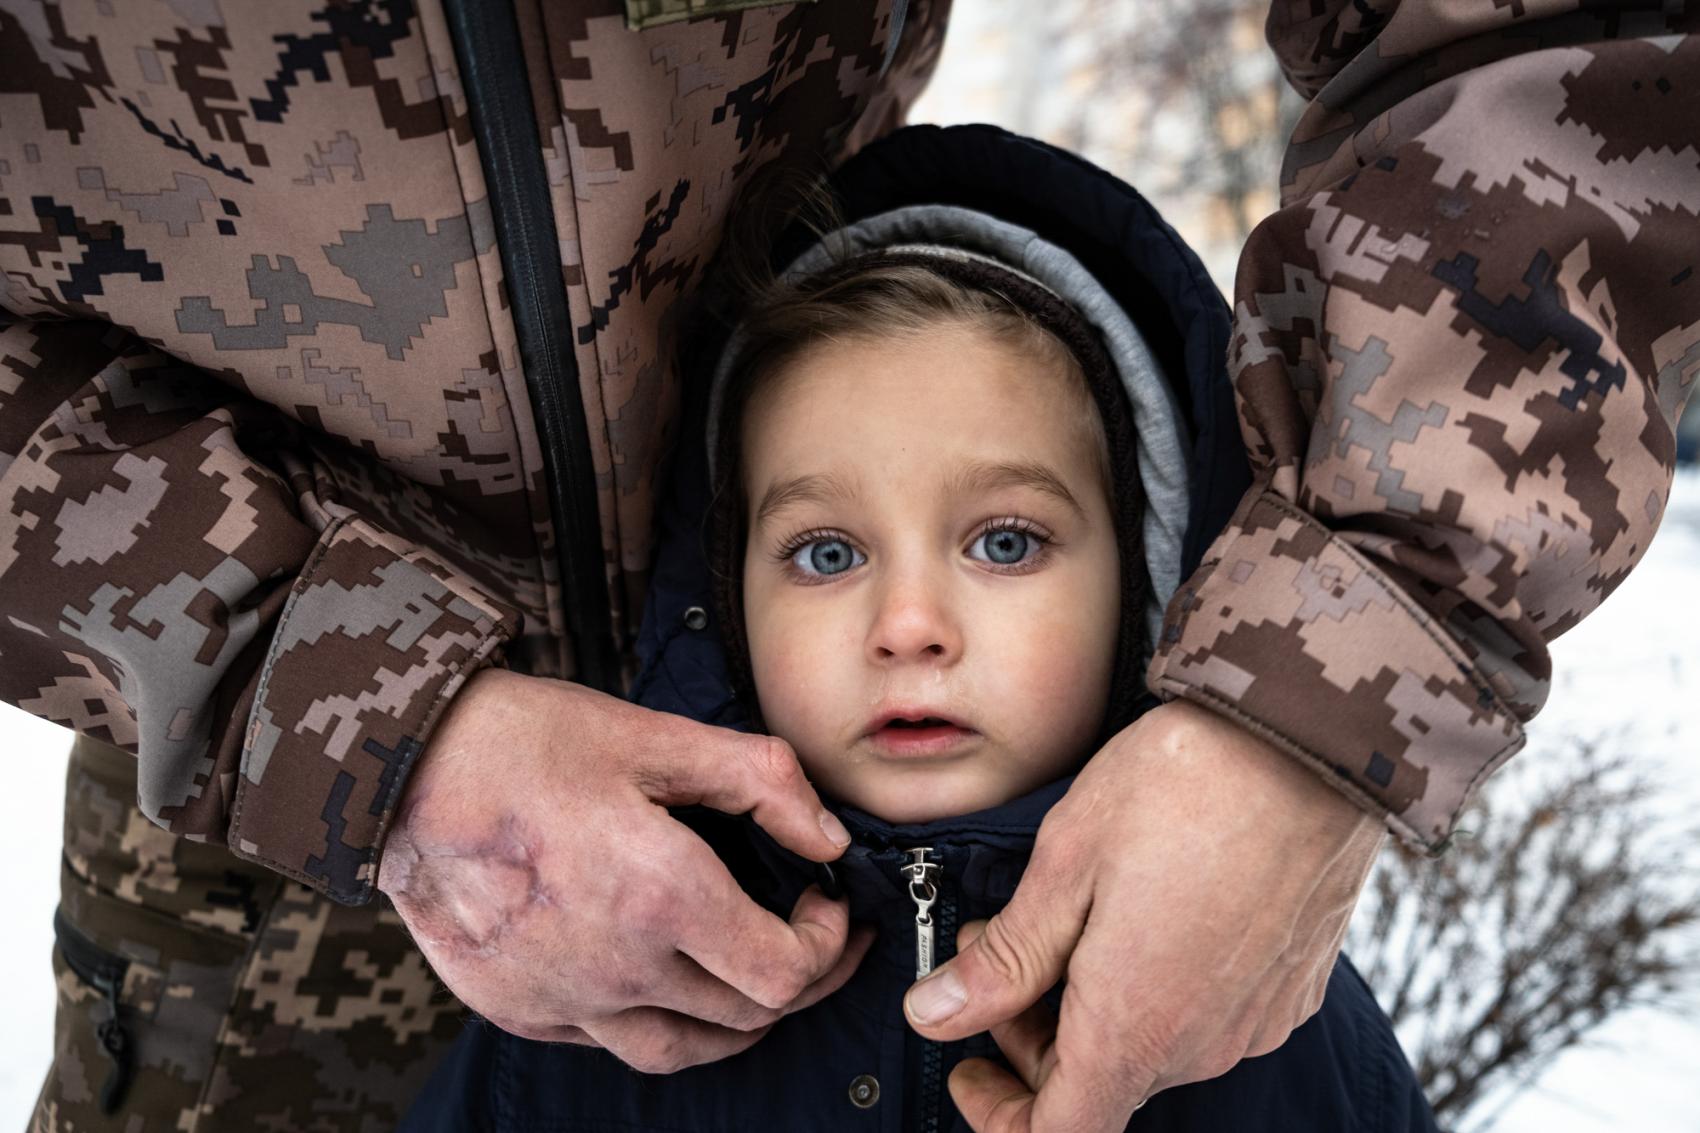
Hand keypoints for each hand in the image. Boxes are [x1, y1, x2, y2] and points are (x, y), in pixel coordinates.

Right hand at [377, 666, 873, 1073]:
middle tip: (814, 935)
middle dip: (803, 978)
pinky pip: (609, 1039)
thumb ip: (761, 783)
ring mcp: (563, 999)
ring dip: (736, 1021)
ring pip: (682, 1050)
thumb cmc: (524, 743)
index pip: (784, 972)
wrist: (400, 769)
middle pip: (747, 1018)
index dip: (827, 944)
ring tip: (752, 977)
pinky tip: (661, 974)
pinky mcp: (518, 1008)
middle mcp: (617, 966)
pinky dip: (655, 1018)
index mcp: (662, 897)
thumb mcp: (657, 737)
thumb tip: (826, 836)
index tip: (824, 903)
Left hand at [901, 699, 1385, 1130]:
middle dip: (1030, 1031)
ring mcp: (1256, 1019)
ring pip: (1153, 1045)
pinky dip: (1157, 986)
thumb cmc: (1187, 786)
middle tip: (995, 942)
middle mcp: (1204, 1042)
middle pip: (1099, 1081)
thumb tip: (936, 1014)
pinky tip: (1137, 912)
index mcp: (1136, 1025)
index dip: (1001, 1117)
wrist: (1312, 741)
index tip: (969, 1065)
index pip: (1059, 1132)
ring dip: (1092, 1003)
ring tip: (1065, 914)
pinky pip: (1207, 1014)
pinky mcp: (1291, 986)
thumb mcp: (1067, 863)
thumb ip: (1005, 958)